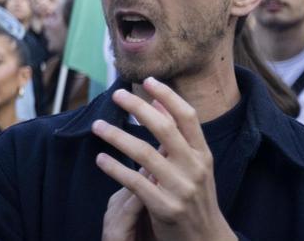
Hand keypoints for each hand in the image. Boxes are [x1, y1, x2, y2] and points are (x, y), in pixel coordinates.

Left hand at [91, 79, 234, 240]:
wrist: (206, 239)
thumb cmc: (195, 197)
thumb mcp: (193, 165)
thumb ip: (177, 135)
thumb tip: (157, 102)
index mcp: (203, 154)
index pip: (187, 117)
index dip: (167, 96)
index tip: (147, 80)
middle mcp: (195, 168)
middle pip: (164, 128)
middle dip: (138, 108)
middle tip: (115, 95)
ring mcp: (181, 188)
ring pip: (144, 154)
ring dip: (117, 136)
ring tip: (97, 126)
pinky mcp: (165, 208)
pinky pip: (135, 183)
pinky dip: (115, 169)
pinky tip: (100, 159)